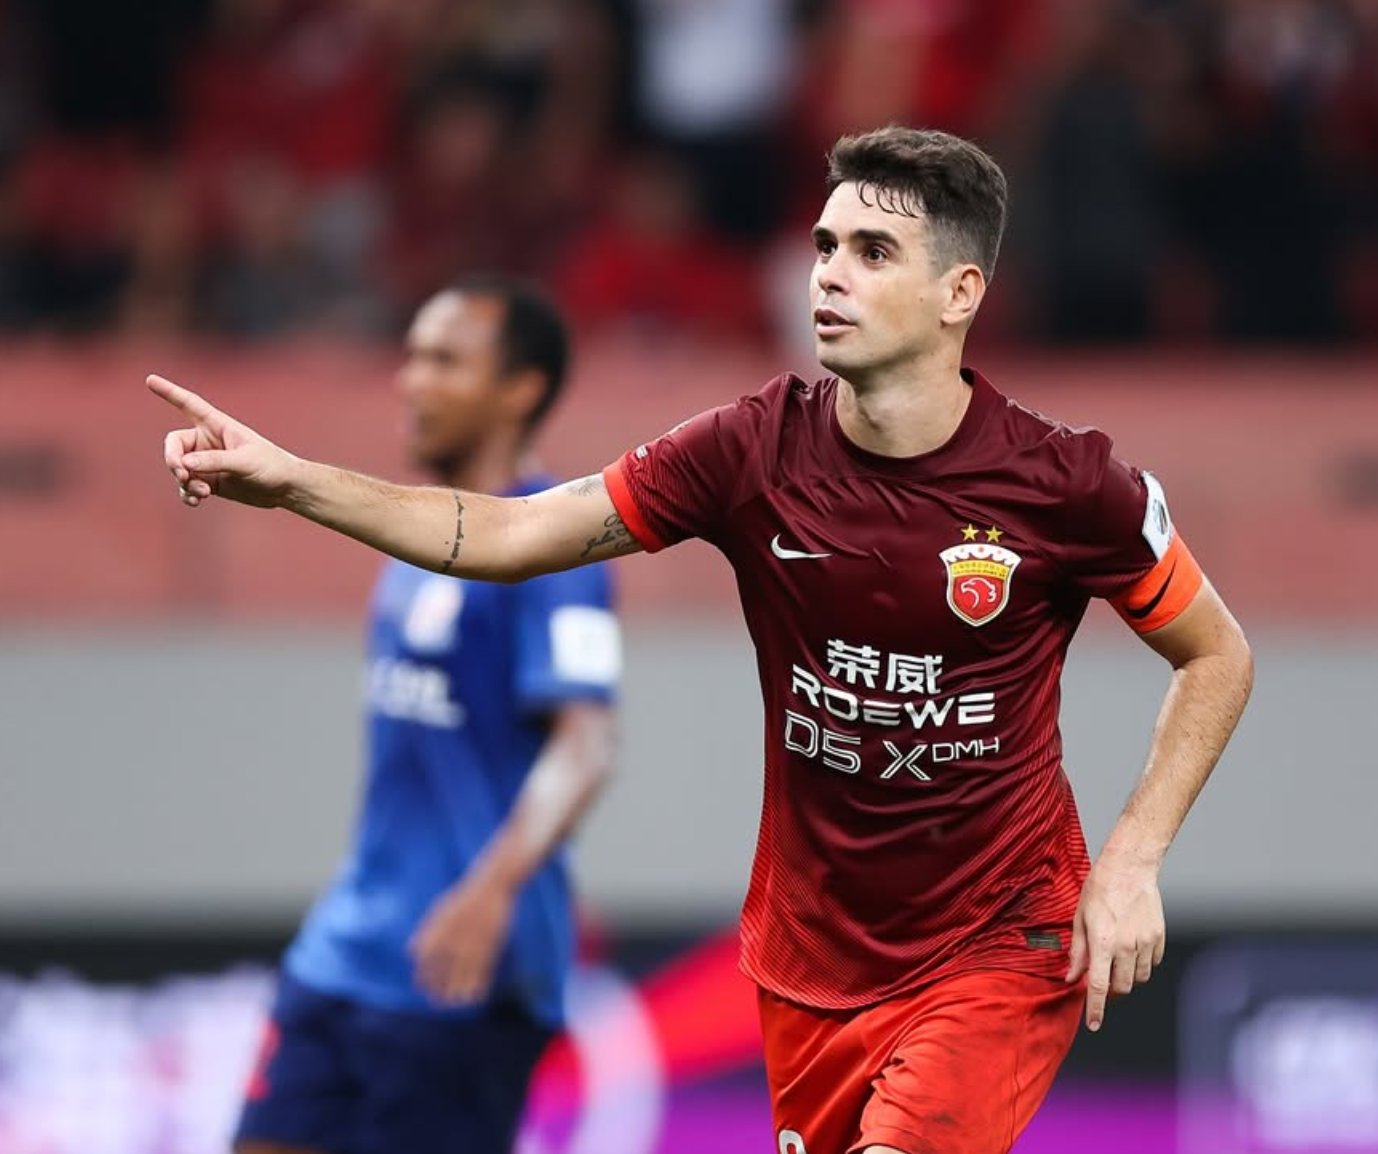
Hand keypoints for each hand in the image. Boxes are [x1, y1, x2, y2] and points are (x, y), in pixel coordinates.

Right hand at [149, 373, 298, 508]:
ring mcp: (207, 462)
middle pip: (174, 444)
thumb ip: (214, 461)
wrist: (285, 488)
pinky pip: (187, 486)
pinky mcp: (209, 481)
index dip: (169, 392)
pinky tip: (196, 501)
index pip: (189, 404)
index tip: (150, 379)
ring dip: (184, 481)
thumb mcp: (245, 461)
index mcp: (218, 425)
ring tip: (202, 493)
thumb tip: (183, 464)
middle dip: (173, 460)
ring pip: (179, 468)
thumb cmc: (271, 466)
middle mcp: (208, 441)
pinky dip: (187, 494)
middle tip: (182, 474)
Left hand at [410, 873, 515, 1005]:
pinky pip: (483, 973)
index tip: (422, 986)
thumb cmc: (464, 899)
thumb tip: (412, 954)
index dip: (423, 977)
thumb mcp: (440, 911)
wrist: (492, 886)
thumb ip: (426, 933)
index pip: (425, 961)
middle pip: (443, 973)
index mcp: (440, 931)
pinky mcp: (491, 947)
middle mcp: (455, 940)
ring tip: (453, 1002)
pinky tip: (474, 996)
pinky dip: (478, 986)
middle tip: (436, 1000)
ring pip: (463, 977)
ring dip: (457, 992)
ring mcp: (473, 944)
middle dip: (438, 990)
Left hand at [1065, 853, 1164, 1031]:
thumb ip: (1077, 952)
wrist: (1129, 868)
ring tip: (1116, 962)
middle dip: (1112, 993)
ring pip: (1139, 979)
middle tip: (1102, 983)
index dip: (1096, 1009)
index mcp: (1103, 943)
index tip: (1094, 1025)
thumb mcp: (1079, 919)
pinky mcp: (1160, 937)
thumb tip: (1072, 977)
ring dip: (1127, 978)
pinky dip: (1141, 965)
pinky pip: (1152, 964)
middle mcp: (1127, 947)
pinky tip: (1131, 950)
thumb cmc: (1099, 889)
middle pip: (1122, 988)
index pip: (1100, 987)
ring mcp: (1146, 943)